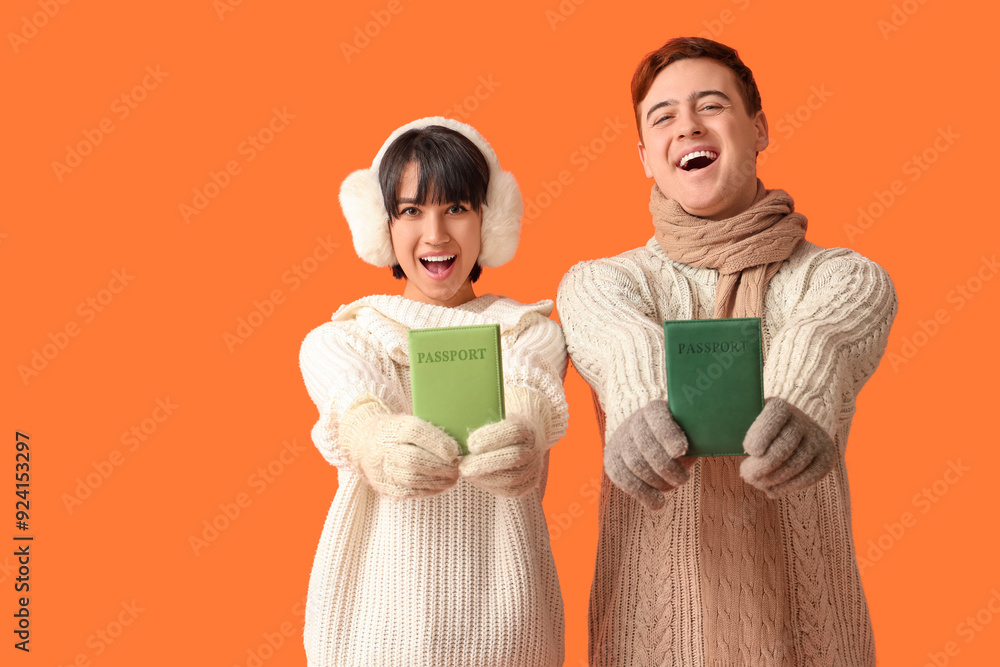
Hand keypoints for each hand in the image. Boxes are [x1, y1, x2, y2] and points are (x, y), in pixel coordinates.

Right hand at [340, 395, 460, 498]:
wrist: (364, 444)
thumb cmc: (395, 431)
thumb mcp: (406, 421)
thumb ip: (428, 429)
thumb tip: (457, 443)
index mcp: (392, 427)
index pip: (414, 432)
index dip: (436, 442)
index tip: (455, 451)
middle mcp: (384, 449)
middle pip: (414, 459)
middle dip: (440, 465)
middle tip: (458, 467)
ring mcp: (382, 470)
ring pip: (413, 479)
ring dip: (438, 480)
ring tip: (453, 477)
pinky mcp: (385, 487)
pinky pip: (410, 492)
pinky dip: (430, 490)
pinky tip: (441, 485)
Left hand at [460, 417, 543, 496]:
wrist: (523, 442)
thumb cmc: (501, 429)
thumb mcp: (495, 418)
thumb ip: (481, 419)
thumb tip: (460, 425)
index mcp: (528, 428)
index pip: (514, 431)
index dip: (492, 438)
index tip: (471, 444)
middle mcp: (534, 448)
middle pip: (514, 456)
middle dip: (485, 463)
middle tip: (463, 466)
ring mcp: (534, 467)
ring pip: (512, 477)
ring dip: (485, 477)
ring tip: (465, 472)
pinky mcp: (529, 483)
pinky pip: (510, 490)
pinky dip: (490, 486)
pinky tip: (476, 479)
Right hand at [604, 399, 691, 509]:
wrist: (648, 438)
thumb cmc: (682, 437)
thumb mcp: (691, 429)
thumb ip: (700, 434)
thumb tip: (716, 443)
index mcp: (655, 409)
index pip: (657, 417)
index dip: (668, 434)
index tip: (682, 450)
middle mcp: (633, 422)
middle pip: (646, 446)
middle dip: (666, 466)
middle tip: (683, 478)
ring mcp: (620, 441)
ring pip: (634, 464)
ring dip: (657, 481)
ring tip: (674, 485)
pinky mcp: (612, 460)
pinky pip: (623, 479)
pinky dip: (643, 494)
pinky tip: (658, 503)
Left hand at [740, 397, 835, 498]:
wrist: (794, 428)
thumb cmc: (759, 428)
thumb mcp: (748, 419)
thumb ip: (733, 426)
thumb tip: (713, 437)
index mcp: (780, 406)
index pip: (774, 416)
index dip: (762, 434)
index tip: (749, 450)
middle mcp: (804, 421)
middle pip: (783, 447)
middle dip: (762, 466)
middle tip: (746, 475)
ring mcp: (818, 439)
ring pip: (794, 466)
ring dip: (772, 480)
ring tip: (756, 483)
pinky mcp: (827, 458)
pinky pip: (808, 478)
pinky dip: (786, 487)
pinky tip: (770, 490)